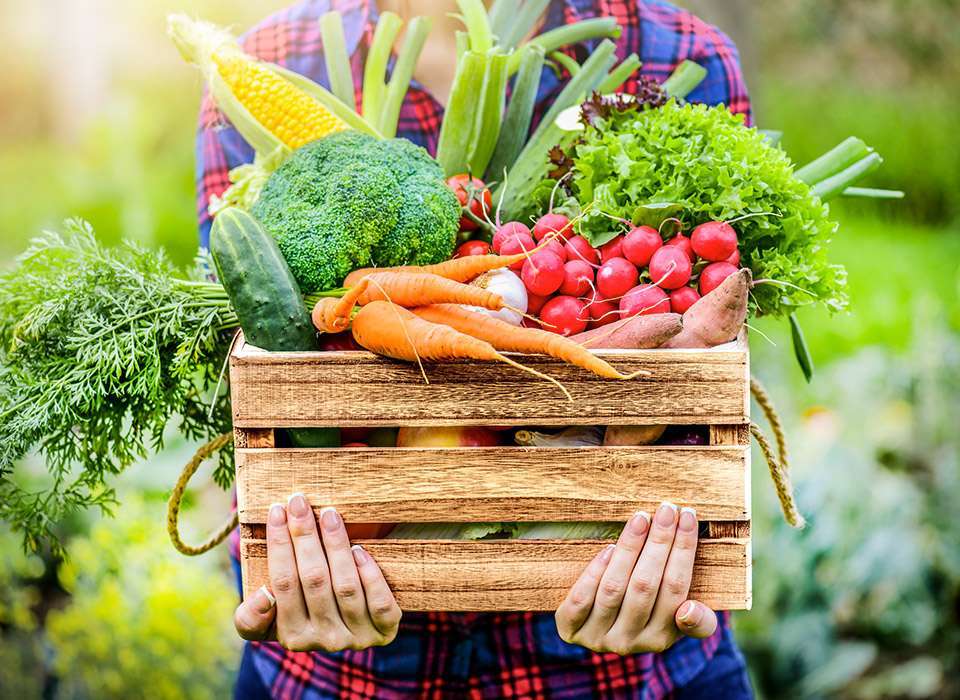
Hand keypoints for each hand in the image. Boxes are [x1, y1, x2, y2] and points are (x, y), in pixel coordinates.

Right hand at [233, 494, 401, 650]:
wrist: (350, 627)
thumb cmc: (303, 610)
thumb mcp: (268, 620)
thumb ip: (251, 617)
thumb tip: (263, 596)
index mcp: (292, 636)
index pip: (283, 584)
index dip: (279, 545)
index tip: (276, 510)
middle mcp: (324, 640)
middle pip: (314, 580)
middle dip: (304, 535)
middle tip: (298, 501)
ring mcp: (357, 637)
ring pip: (345, 587)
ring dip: (336, 546)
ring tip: (329, 514)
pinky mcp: (385, 631)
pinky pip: (380, 604)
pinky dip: (370, 575)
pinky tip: (359, 549)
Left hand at [555, 502, 717, 654]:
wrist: (592, 630)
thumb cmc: (643, 613)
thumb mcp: (673, 620)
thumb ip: (696, 620)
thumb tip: (691, 610)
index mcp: (661, 638)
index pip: (677, 589)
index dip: (684, 551)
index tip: (688, 516)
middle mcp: (630, 642)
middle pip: (646, 585)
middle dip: (659, 542)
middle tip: (667, 508)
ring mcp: (598, 637)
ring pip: (614, 588)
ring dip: (629, 549)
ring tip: (641, 518)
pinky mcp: (570, 628)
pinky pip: (582, 598)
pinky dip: (595, 572)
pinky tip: (608, 548)